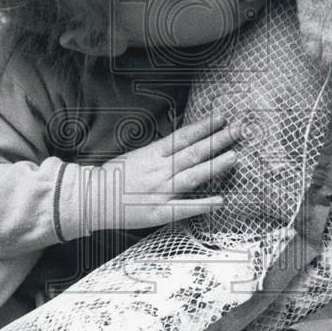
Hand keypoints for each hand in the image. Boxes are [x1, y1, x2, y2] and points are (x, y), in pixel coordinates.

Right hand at [89, 114, 238, 230]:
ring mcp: (161, 191)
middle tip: (239, 131)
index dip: (204, 127)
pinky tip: (221, 200)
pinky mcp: (160, 212)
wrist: (92, 198)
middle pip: (194, 153)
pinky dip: (204, 204)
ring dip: (215, 166)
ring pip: (192, 176)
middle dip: (218, 141)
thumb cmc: (114, 176)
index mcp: (153, 154)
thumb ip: (160, 152)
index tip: (221, 118)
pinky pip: (185, 208)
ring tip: (234, 157)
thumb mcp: (137, 156)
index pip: (183, 137)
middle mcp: (160, 170)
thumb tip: (183, 142)